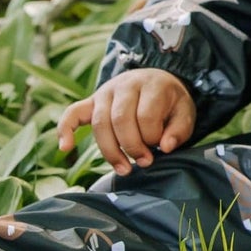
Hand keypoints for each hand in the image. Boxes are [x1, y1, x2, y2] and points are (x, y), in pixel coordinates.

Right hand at [58, 68, 196, 175]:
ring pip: (99, 123)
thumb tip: (166, 147)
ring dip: (109, 150)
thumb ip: (180, 130)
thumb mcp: (185, 112)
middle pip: (120, 119)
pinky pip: (72, 113)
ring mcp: (105, 92)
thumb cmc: (170, 102)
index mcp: (152, 84)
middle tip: (144, 163)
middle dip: (131, 146)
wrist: (157, 81)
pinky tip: (65, 148)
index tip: (161, 149)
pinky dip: (65, 130)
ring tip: (123, 169)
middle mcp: (125, 84)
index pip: (146, 115)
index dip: (152, 137)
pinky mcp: (91, 101)